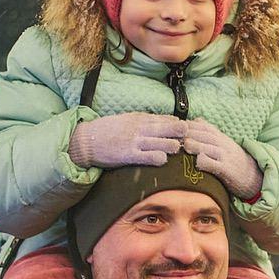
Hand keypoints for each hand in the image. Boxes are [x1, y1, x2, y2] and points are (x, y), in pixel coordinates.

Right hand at [68, 112, 185, 168]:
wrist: (86, 140)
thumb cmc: (109, 131)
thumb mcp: (128, 120)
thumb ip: (147, 121)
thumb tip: (168, 122)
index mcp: (141, 118)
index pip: (167, 119)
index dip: (181, 125)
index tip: (191, 131)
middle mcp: (140, 128)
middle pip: (168, 128)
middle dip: (182, 133)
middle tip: (192, 138)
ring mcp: (135, 141)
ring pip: (161, 142)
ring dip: (173, 146)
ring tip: (179, 150)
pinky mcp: (128, 154)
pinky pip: (147, 156)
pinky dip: (158, 158)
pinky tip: (163, 160)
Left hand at [181, 119, 261, 199]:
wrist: (254, 177)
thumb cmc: (234, 161)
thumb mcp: (224, 144)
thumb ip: (211, 134)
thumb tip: (196, 120)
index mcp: (222, 138)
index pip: (205, 126)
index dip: (189, 125)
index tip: (175, 126)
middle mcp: (224, 145)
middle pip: (205, 135)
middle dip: (189, 133)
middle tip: (173, 134)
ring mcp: (227, 157)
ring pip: (209, 148)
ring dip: (195, 145)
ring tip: (183, 146)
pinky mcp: (228, 171)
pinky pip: (215, 165)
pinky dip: (206, 162)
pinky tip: (197, 162)